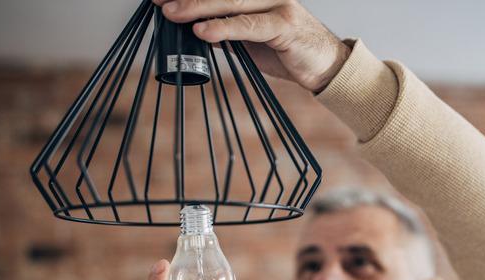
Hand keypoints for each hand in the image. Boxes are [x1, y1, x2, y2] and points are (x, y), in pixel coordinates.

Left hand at [152, 0, 351, 92]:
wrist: (327, 68)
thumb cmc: (289, 53)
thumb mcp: (252, 41)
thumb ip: (228, 32)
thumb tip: (196, 30)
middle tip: (158, 1)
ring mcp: (278, 5)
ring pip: (232, 2)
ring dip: (199, 8)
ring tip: (172, 13)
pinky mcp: (285, 25)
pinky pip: (249, 25)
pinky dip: (224, 28)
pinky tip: (203, 32)